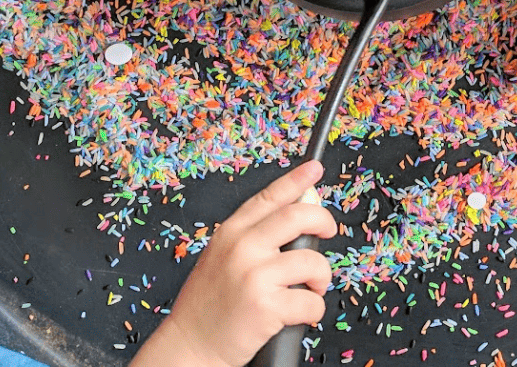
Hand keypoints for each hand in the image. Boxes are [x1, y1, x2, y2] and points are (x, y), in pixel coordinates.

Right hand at [131, 160, 336, 366]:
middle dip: (323, 221)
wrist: (188, 348)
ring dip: (320, 277)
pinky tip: (303, 313)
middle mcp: (243, 248)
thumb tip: (296, 215)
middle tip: (328, 232)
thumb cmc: (207, 306)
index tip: (314, 169)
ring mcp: (255, 276)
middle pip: (299, 216)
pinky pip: (311, 301)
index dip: (296, 180)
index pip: (270, 197)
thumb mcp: (220, 257)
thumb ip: (253, 236)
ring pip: (312, 262)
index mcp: (231, 233)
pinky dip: (315, 309)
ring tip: (312, 288)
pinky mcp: (267, 306)